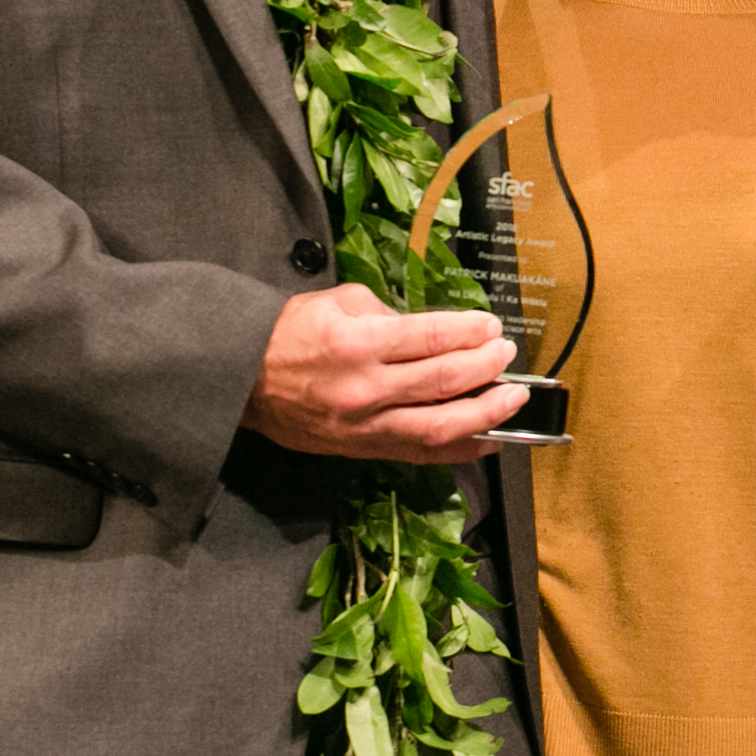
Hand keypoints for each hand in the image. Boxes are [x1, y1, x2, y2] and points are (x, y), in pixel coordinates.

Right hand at [243, 284, 525, 460]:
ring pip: (440, 427)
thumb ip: (388, 312)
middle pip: (443, 381)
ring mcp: (366, 426)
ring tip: (513, 399)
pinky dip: (459, 448)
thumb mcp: (338, 302)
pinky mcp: (362, 450)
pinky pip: (421, 453)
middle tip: (506, 354)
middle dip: (485, 366)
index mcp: (359, 344)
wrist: (243, 380)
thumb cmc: (290, 333)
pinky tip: (487, 438)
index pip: (432, 338)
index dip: (470, 332)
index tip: (491, 326)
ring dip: (485, 413)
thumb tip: (431, 330)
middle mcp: (366, 389)